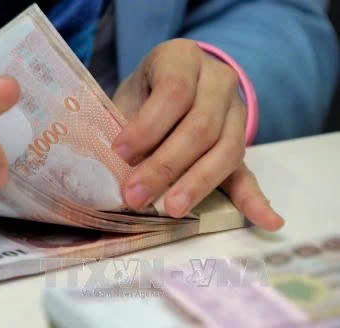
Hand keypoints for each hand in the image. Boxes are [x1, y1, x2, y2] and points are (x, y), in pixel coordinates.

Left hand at [112, 38, 283, 230]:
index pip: (174, 91)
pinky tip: (268, 221)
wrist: (171, 86)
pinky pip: (249, 170)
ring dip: (197, 183)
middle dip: (165, 165)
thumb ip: (126, 127)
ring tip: (172, 209)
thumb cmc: (142, 94)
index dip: (148, 126)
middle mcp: (217, 80)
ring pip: (226, 149)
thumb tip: (112, 172)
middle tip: (135, 195)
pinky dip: (256, 199)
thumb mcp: (128, 96)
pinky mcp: (241, 142)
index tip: (120, 153)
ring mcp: (236, 111)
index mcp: (182, 58)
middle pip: (200, 126)